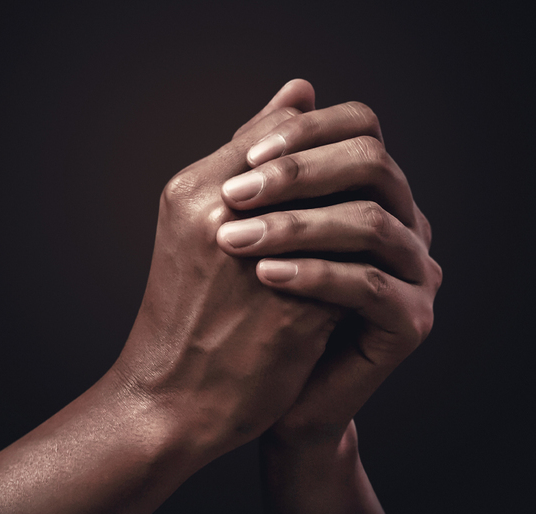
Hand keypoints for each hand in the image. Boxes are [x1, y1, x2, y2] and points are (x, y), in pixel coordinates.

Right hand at [111, 79, 340, 458]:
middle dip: (349, 178)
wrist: (169, 399)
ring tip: (366, 236)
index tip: (334, 172)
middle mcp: (224, 216)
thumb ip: (244, 159)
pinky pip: (354, 266)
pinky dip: (365, 266)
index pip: (279, 132)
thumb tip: (301, 91)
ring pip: (345, 211)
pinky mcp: (299, 308)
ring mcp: (262, 260)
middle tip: (364, 198)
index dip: (317, 148)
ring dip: (363, 219)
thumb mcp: (196, 224)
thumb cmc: (184, 312)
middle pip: (319, 165)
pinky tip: (366, 276)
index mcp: (194, 190)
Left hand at [216, 93, 441, 442]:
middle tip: (235, 192)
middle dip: (298, 173)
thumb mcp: (256, 225)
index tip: (244, 156)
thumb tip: (295, 88)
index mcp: (371, 192)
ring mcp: (414, 272)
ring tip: (233, 239)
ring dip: (296, 225)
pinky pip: (368, 286)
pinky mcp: (411, 322)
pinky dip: (313, 274)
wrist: (256, 394)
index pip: (359, 131)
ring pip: (371, 223)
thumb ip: (274, 164)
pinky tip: (264, 275)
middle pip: (374, 166)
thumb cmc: (249, 307)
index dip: (304, 134)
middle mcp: (404, 223)